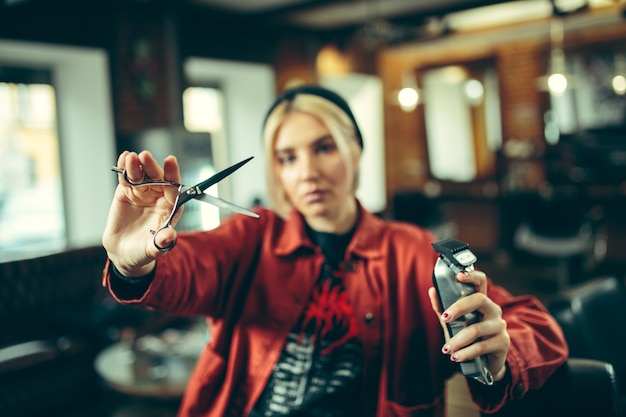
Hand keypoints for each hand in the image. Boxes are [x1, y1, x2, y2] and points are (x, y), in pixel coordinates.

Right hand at [102, 150, 182, 276]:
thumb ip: (161, 243)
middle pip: (157, 178)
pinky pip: (126, 178)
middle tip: (145, 156)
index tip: (170, 160)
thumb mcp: (153, 250)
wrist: (123, 253)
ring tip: (131, 157)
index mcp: (170, 208)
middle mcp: (158, 197)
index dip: (172, 174)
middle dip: (152, 167)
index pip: (174, 188)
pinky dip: (124, 168)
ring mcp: (142, 193)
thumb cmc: (143, 251)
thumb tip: (170, 237)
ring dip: (137, 165)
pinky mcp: (126, 192)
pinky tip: (123, 158)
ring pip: (141, 176)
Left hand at [428, 270, 509, 381]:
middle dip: (459, 308)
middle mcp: (493, 309)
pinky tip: (456, 357)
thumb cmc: (468, 339)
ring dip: (458, 340)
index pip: (480, 282)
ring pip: (476, 328)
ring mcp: (499, 325)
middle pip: (479, 299)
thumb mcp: (453, 323)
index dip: (471, 275)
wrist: (485, 364)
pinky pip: (481, 346)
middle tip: (444, 318)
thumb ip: (443, 308)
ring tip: (447, 349)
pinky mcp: (502, 342)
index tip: (458, 275)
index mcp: (481, 302)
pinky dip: (466, 353)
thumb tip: (432, 290)